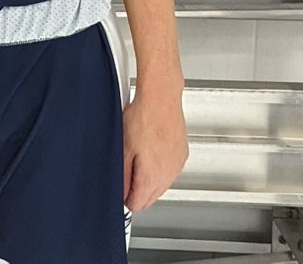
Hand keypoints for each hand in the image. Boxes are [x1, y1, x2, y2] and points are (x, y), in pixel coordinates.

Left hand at [123, 89, 187, 211]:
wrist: (161, 97)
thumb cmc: (142, 117)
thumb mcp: (123, 147)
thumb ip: (123, 175)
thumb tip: (122, 192)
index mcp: (152, 176)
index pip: (138, 204)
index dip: (125, 197)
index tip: (121, 187)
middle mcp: (168, 174)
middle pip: (151, 197)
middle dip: (137, 189)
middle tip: (126, 169)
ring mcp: (177, 165)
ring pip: (161, 185)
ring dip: (149, 178)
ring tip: (138, 155)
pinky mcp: (182, 155)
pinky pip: (169, 170)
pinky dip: (159, 166)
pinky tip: (150, 149)